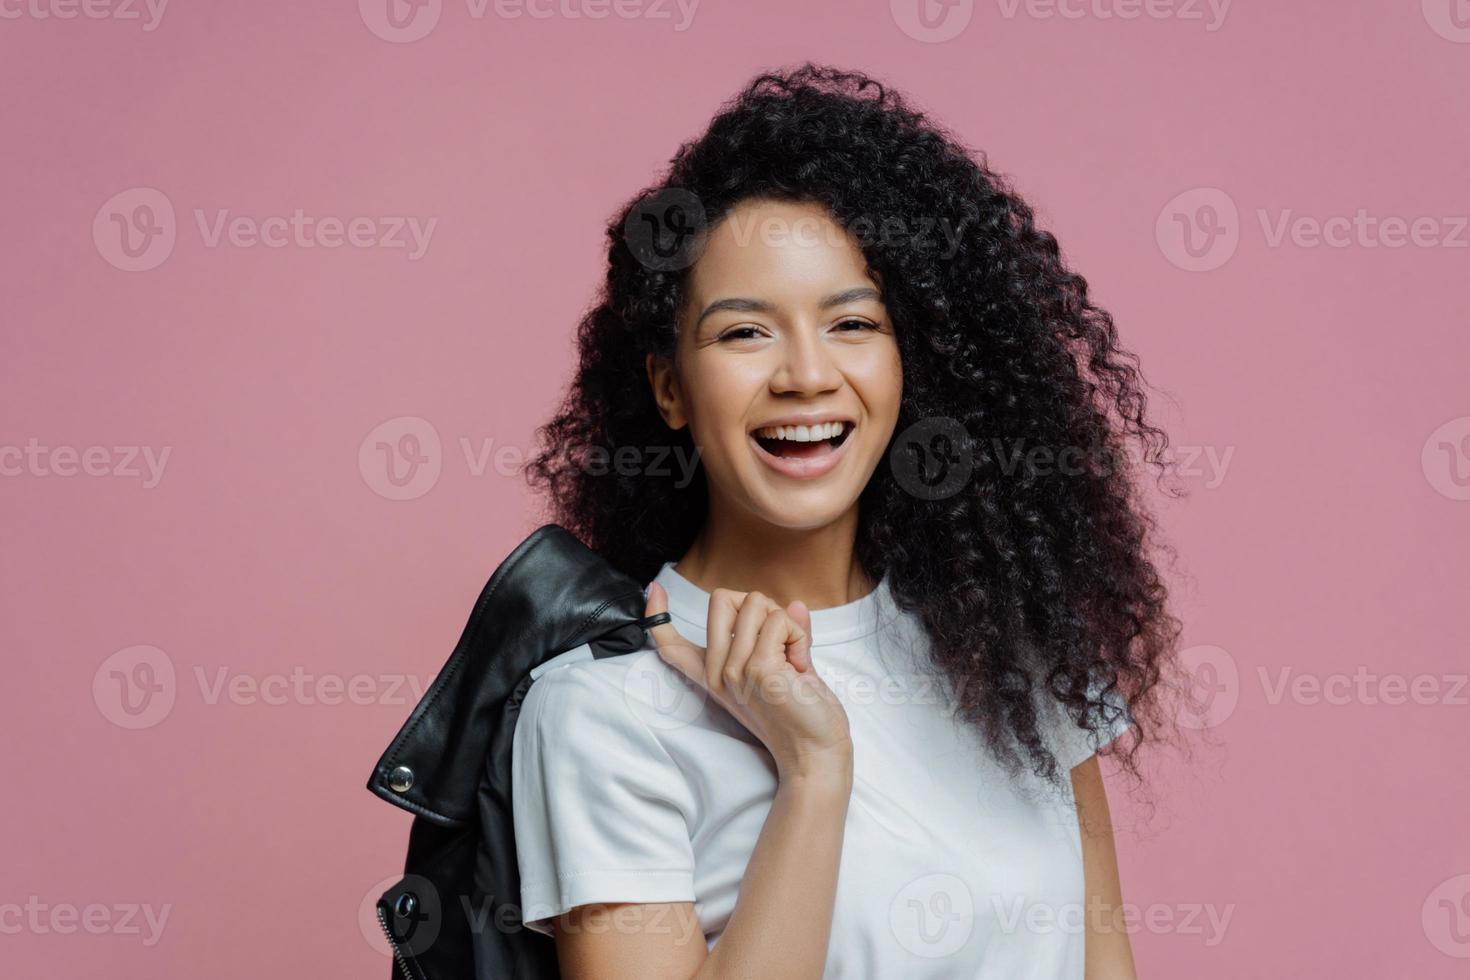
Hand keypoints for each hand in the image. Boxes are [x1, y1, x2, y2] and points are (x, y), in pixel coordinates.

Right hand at [643, 580, 852, 780]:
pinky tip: (801, 666)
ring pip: (755, 602)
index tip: (654, 590)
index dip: (657, 614)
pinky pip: (780, 620)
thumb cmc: (803, 715)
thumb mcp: (781, 671)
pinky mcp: (758, 669)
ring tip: (793, 659)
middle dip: (760, 605)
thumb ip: (781, 636)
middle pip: (721, 598)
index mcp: (716, 674)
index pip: (671, 645)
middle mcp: (718, 672)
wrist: (816, 754)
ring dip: (785, 623)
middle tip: (780, 641)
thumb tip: (795, 604)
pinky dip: (799, 635)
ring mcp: (734, 671)